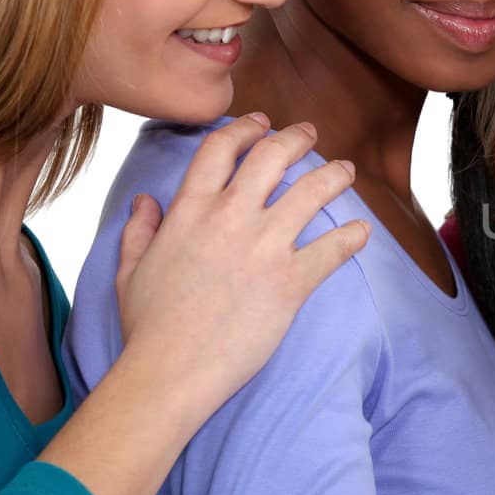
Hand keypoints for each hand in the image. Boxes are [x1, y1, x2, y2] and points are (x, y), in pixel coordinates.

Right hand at [113, 114, 368, 421]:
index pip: (222, 149)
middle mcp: (229, 218)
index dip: (245, 128)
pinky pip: (333, 248)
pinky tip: (363, 232)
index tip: (262, 123)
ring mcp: (263, 247)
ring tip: (347, 172)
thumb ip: (139, 230)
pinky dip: (353, 237)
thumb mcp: (131, 270)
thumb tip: (144, 201)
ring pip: (312, 192)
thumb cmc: (148, 326)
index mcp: (189, 211)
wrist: (169, 371)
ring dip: (335, 176)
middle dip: (298, 138)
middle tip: (312, 135)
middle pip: (273, 156)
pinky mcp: (291, 281)